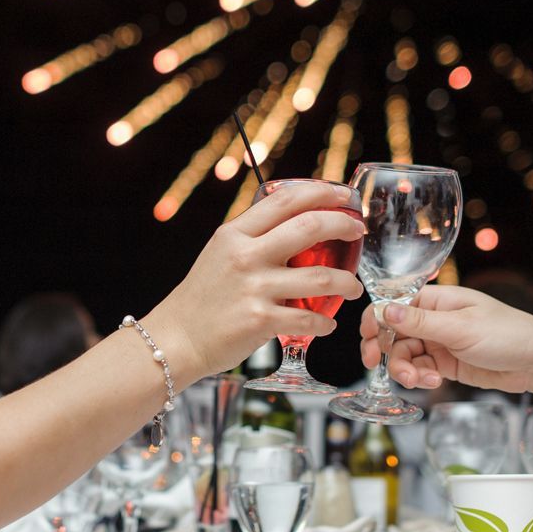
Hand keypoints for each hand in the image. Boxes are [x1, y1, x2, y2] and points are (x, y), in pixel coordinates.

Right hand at [153, 181, 365, 375]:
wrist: (174, 340)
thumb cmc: (200, 299)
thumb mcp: (219, 254)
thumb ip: (250, 238)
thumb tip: (290, 223)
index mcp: (235, 235)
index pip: (284, 200)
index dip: (319, 192)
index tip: (340, 194)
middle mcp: (245, 256)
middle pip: (309, 227)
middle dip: (344, 224)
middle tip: (358, 230)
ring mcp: (254, 289)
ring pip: (320, 277)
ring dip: (347, 282)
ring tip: (354, 287)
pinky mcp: (261, 321)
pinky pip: (308, 318)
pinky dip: (326, 322)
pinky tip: (329, 323)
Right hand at [360, 285, 532, 394]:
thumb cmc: (509, 334)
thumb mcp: (460, 327)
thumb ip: (420, 321)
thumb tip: (384, 309)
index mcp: (437, 299)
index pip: (394, 305)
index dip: (376, 321)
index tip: (366, 339)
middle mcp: (434, 318)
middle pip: (394, 333)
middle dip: (386, 351)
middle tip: (376, 366)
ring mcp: (439, 341)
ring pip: (404, 354)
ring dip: (405, 368)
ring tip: (420, 380)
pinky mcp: (446, 363)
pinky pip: (420, 368)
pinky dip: (420, 377)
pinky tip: (432, 382)